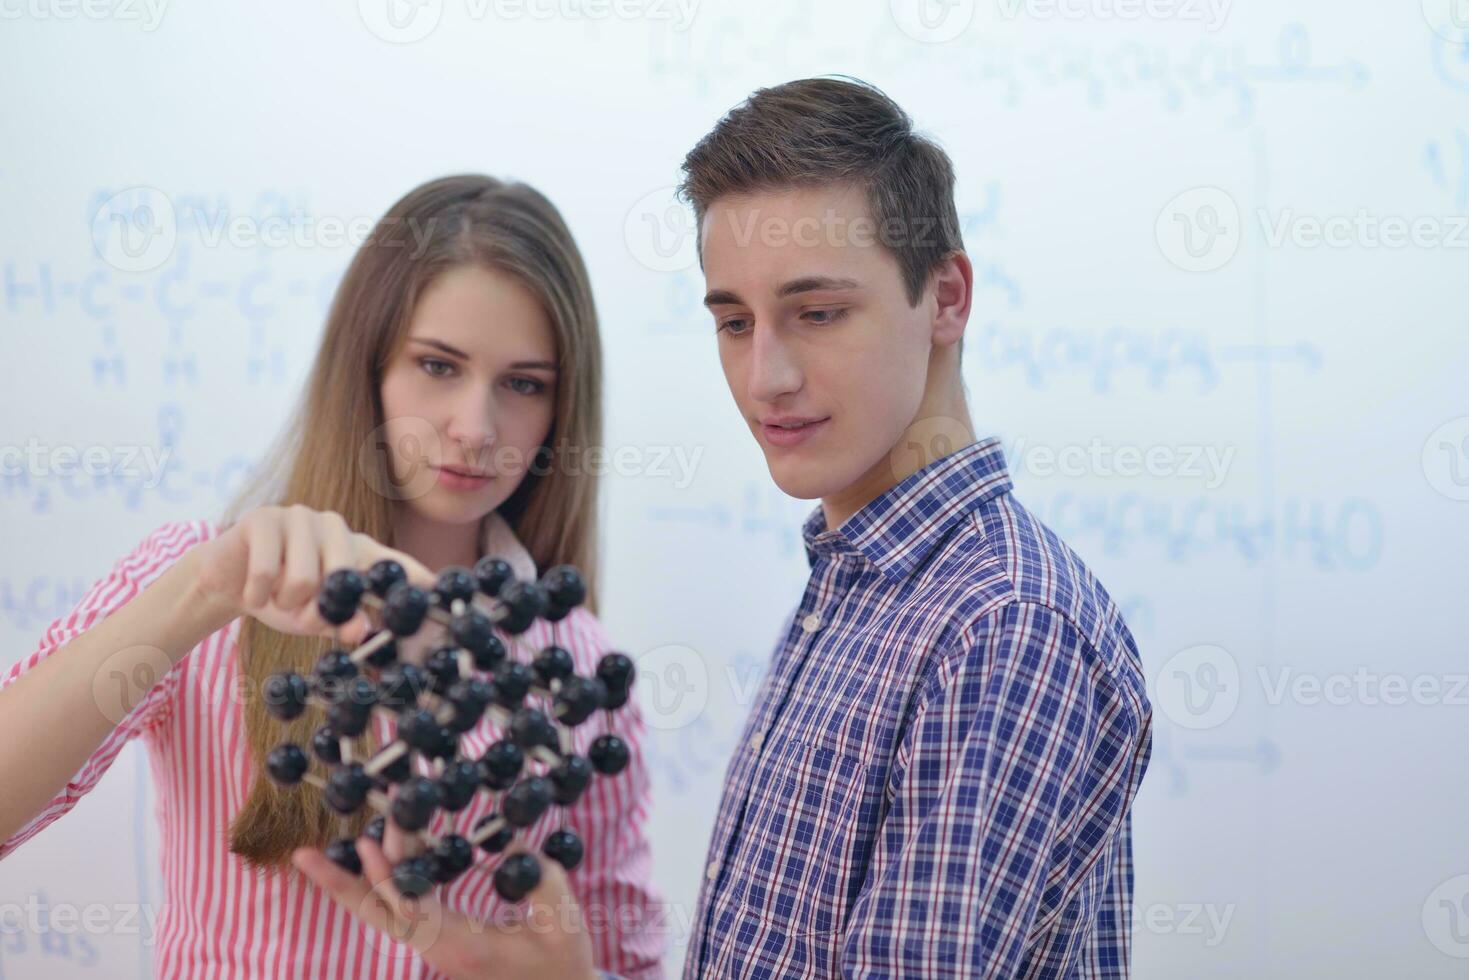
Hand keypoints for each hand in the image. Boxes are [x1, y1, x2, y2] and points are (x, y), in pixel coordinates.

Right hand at [190, 505, 434, 642]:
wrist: (224, 581)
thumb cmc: (281, 598)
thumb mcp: (317, 618)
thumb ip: (343, 624)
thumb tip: (363, 632)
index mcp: (358, 552)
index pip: (396, 565)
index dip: (420, 580)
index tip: (442, 596)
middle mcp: (336, 528)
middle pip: (345, 579)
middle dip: (319, 611)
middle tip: (301, 614)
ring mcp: (300, 517)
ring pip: (304, 580)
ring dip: (284, 602)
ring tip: (276, 595)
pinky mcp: (264, 518)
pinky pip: (267, 572)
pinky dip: (256, 594)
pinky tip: (253, 588)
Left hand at [293, 835, 597, 979]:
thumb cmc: (562, 959)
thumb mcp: (562, 914)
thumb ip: (538, 874)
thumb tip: (510, 839)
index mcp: (461, 944)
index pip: (411, 909)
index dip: (389, 875)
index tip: (373, 839)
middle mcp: (438, 946)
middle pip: (377, 915)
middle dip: (341, 884)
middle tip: (304, 856)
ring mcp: (436, 944)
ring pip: (384, 912)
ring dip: (357, 879)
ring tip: (322, 852)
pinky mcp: (441, 938)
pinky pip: (402, 908)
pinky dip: (384, 881)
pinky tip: (375, 856)